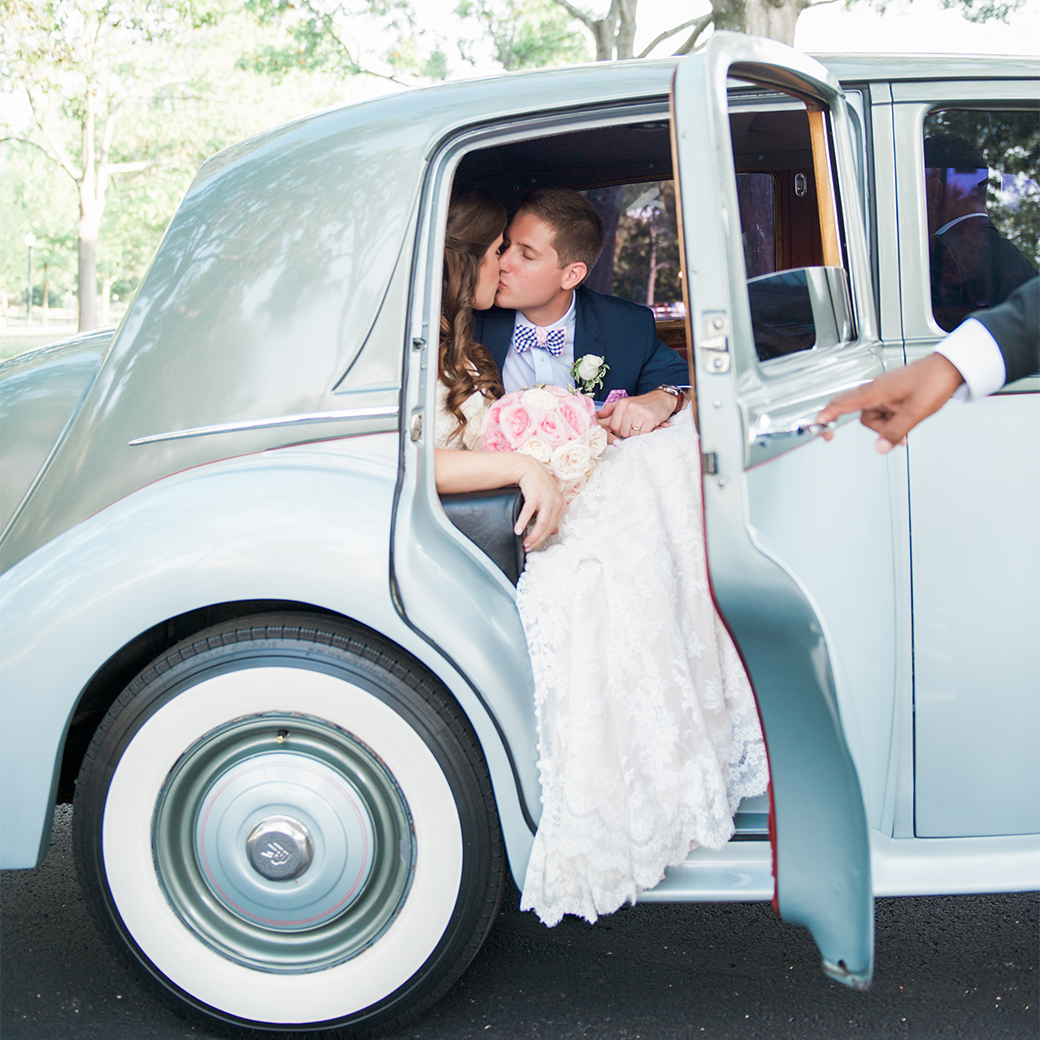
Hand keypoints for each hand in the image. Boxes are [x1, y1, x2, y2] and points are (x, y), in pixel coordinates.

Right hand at [513, 455, 566, 550]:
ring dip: (532, 536)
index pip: (552, 527)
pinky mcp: (535, 496)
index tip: (534, 545)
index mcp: (560, 505)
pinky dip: (522, 523)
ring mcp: (547, 499)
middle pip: (547, 528)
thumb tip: (554, 531)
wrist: (529, 468)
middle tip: (527, 547)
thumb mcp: (549, 500)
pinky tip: (517, 530)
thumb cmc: (538, 484)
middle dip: (537, 540)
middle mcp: (556, 503)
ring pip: (541, 524)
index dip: (543, 539)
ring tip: (524, 543)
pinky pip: (529, 513)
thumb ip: (551, 514)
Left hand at [597, 389, 675, 442]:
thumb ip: (611, 408)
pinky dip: (645, 433)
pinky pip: (642, 434)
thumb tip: (598, 414)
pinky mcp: (650, 419)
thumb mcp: (625, 402)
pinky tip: (648, 426)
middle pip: (622, 432)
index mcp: (622, 404)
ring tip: (642, 425)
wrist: (662, 399)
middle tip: (636, 425)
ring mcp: (640, 413)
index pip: (614, 426)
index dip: (619, 430)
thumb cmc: (642, 403)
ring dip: (637, 433)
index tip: (627, 426)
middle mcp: (630, 408)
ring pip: (632, 434)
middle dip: (628, 432)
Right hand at [816, 353, 964, 452]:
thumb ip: (894, 432)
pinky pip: (886, 412)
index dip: (826, 417)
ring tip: (908, 427)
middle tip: (892, 438)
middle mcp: (876, 390)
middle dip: (876, 430)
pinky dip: (894, 420)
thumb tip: (880, 447)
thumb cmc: (934, 380)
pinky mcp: (894, 393)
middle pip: (862, 416)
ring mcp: (885, 391)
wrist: (952, 367)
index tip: (819, 429)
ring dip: (889, 426)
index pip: (840, 404)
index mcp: (874, 391)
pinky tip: (908, 422)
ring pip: (876, 416)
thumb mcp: (915, 412)